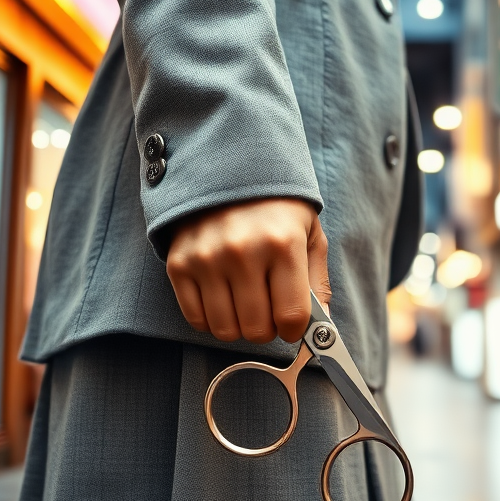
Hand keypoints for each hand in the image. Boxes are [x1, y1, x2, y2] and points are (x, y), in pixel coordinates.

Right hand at [166, 198, 330, 343]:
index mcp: (283, 245)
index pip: (291, 316)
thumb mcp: (310, 235)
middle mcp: (243, 252)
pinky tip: (222, 299)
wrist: (227, 169)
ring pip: (225, 329)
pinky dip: (211, 319)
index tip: (291, 326)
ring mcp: (207, 259)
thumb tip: (320, 330)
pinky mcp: (179, 264)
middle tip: (268, 310)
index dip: (294, 330)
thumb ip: (317, 284)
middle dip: (267, 329)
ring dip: (238, 326)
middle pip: (257, 329)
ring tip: (244, 302)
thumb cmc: (277, 208)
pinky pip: (196, 319)